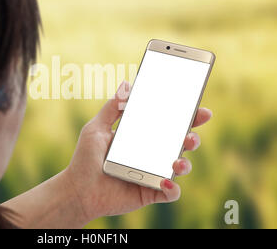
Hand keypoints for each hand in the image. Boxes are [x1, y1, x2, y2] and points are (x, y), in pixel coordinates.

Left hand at [64, 81, 211, 222]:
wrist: (77, 190)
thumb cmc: (85, 159)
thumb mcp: (97, 128)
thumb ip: (112, 108)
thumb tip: (126, 84)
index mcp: (143, 137)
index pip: (169, 124)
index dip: (187, 117)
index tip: (199, 109)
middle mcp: (152, 154)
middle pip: (181, 144)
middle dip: (193, 137)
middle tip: (190, 135)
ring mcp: (153, 174)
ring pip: (181, 167)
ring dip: (185, 163)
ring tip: (176, 161)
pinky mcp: (151, 192)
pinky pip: (171, 193)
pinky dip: (174, 189)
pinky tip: (166, 182)